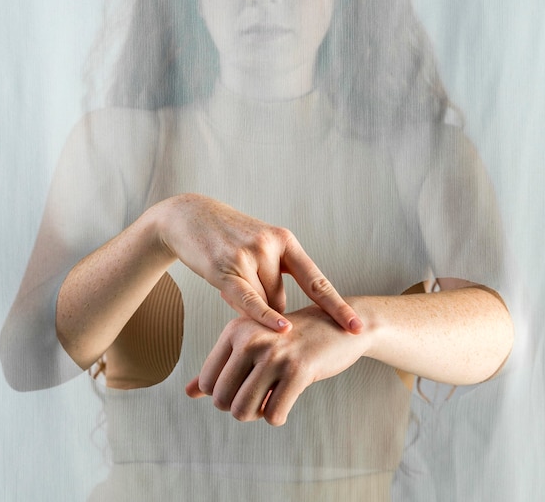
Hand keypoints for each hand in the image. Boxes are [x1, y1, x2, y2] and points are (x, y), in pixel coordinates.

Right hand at [156, 193, 361, 332]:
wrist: (187, 216)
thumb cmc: (225, 238)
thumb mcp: (257, 250)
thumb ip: (271, 282)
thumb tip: (279, 320)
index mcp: (285, 240)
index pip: (316, 281)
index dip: (337, 307)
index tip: (357, 327)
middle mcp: (272, 245)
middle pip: (280, 299)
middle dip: (264, 306)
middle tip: (241, 286)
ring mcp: (250, 254)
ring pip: (261, 302)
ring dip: (245, 306)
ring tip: (225, 279)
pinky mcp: (226, 266)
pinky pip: (250, 299)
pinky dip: (265, 316)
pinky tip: (282, 329)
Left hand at [185, 305, 368, 425]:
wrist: (341, 325)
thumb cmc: (292, 338)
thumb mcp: (253, 343)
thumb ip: (219, 367)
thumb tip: (188, 393)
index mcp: (235, 330)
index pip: (208, 382)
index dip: (224, 395)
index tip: (245, 386)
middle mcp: (251, 339)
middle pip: (222, 400)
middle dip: (239, 408)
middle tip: (260, 397)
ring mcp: (275, 354)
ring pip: (243, 411)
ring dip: (256, 415)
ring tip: (270, 401)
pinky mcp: (299, 370)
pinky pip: (273, 415)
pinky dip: (277, 417)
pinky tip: (287, 401)